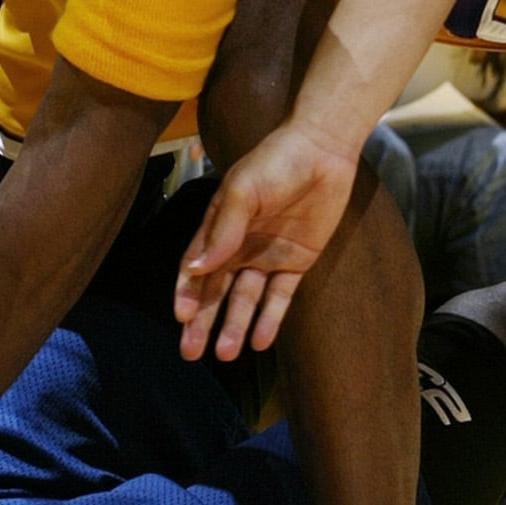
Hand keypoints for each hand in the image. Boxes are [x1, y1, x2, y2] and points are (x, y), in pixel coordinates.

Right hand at [174, 123, 361, 361]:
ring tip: (225, 353)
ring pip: (245, 298)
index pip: (197, 267)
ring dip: (234, 325)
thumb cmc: (276, 162)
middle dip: (203, 320)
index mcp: (220, 226)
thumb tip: (196, 269)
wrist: (323, 151)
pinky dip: (269, 318)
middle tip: (190, 351)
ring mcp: (268, 255)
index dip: (187, 292)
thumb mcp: (244, 190)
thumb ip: (223, 230)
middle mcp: (240, 245)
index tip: (181, 317)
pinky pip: (280, 296)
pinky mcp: (297, 261)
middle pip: (216, 290)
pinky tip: (259, 341)